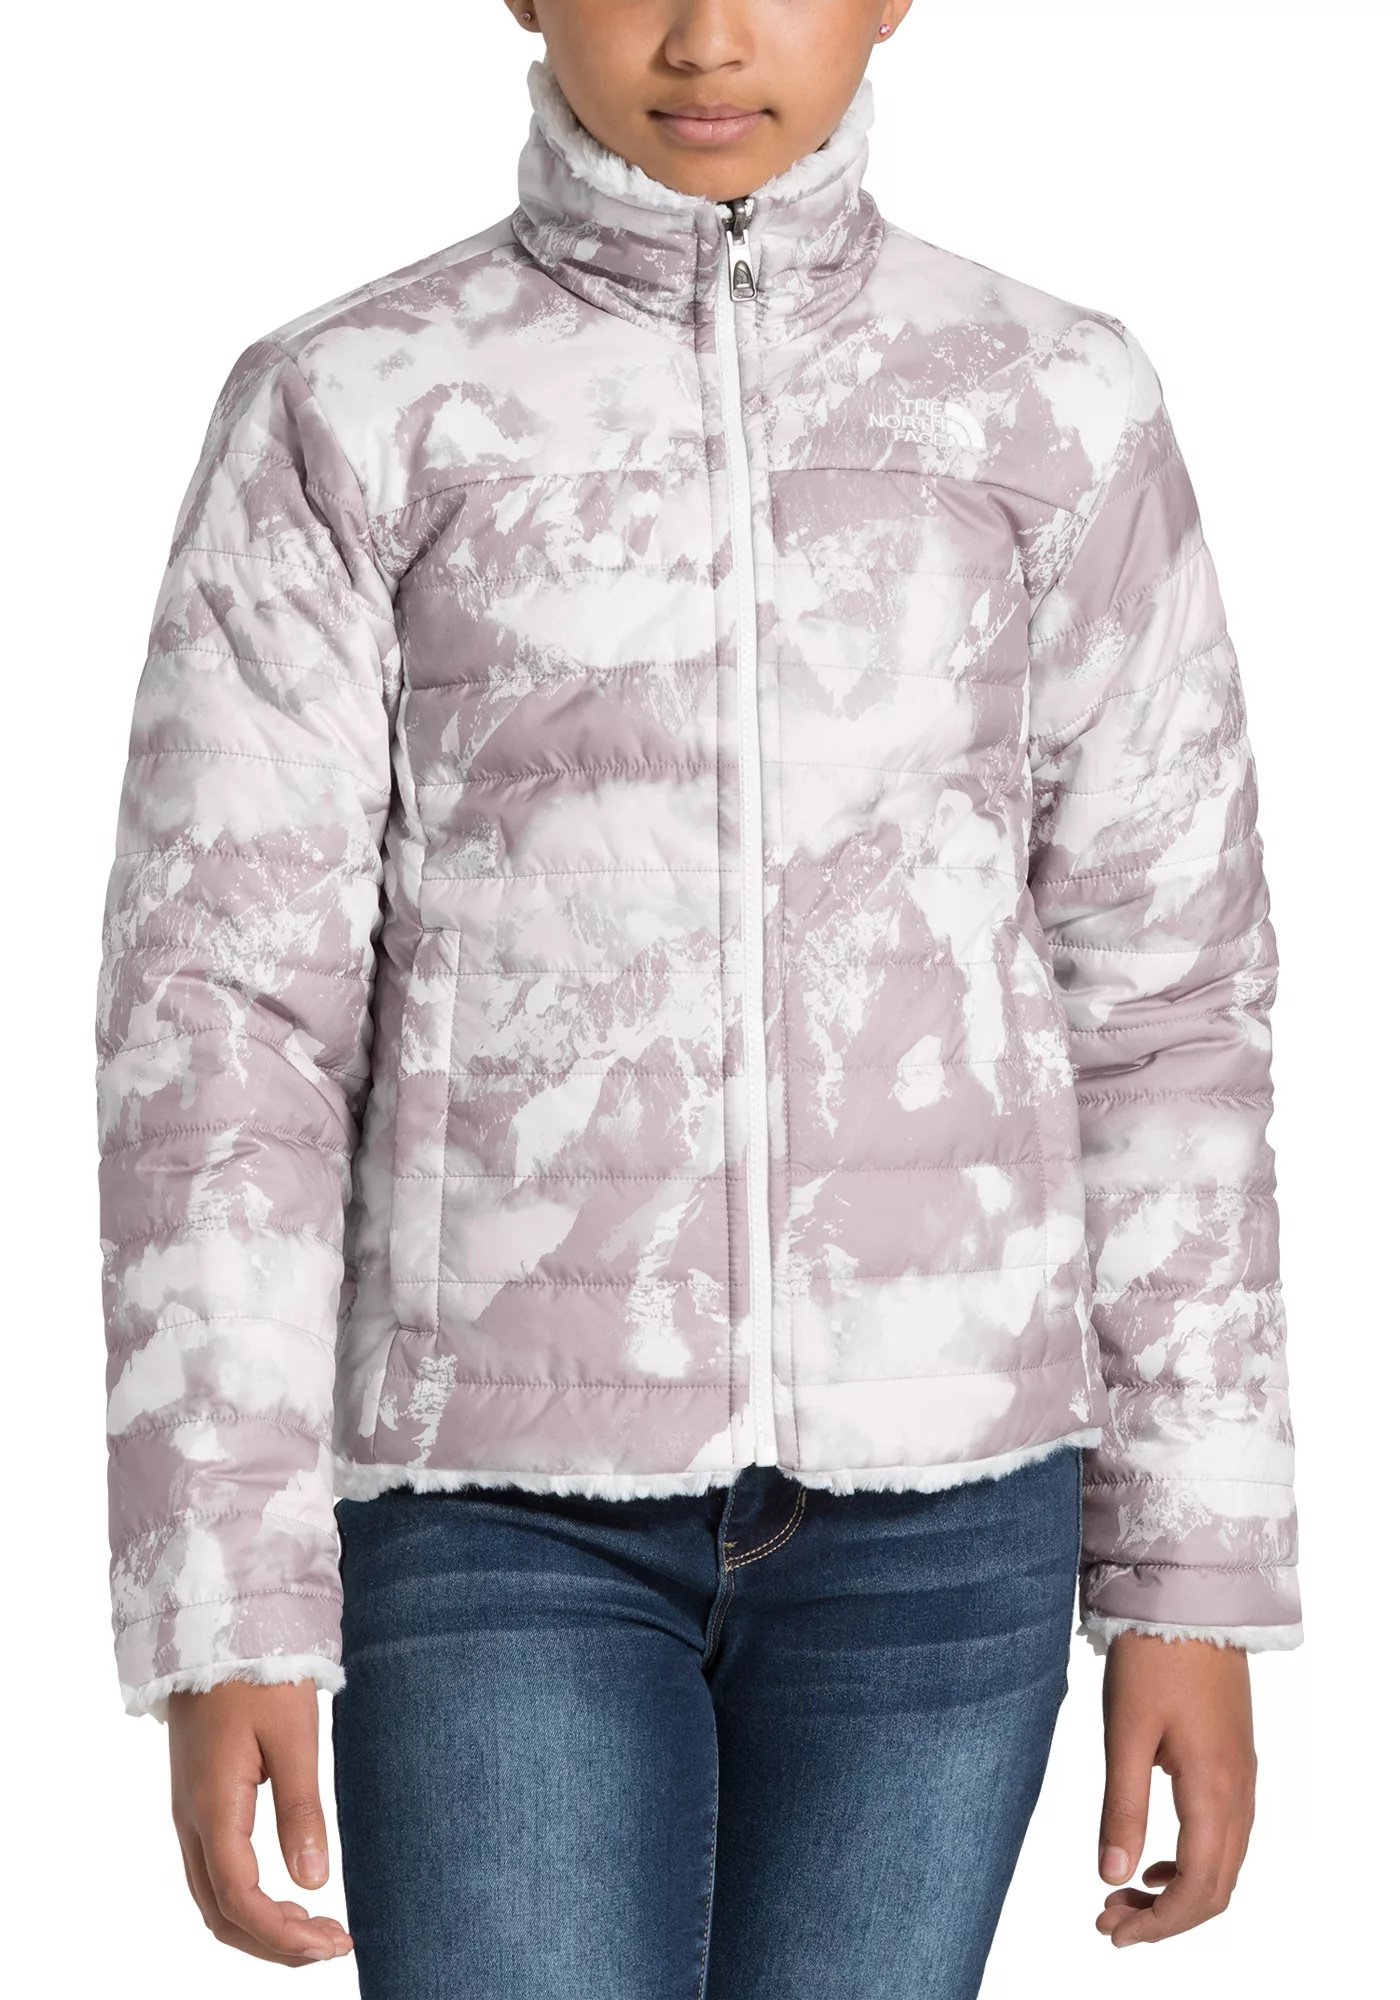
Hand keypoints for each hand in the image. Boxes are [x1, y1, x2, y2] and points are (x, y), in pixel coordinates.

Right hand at [169, 1679, 353, 1966]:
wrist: (214, 1624)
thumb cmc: (259, 1672)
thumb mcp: (293, 1736)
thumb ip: (301, 1810)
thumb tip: (313, 1883)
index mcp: (213, 1807)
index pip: (240, 1899)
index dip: (284, 1935)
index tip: (334, 1943)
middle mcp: (191, 1819)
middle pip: (221, 1911)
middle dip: (273, 1942)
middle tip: (333, 1944)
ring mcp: (189, 1811)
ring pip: (213, 1896)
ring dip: (260, 1925)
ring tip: (316, 1929)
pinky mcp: (198, 1799)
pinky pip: (213, 1870)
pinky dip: (247, 1899)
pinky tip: (285, 1893)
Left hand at [1097, 1632, 1255, 1947]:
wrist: (1190, 1597)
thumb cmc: (1151, 1659)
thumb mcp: (1125, 1734)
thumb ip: (1121, 1808)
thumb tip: (1111, 1878)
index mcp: (1214, 1790)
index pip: (1197, 1889)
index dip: (1157, 1925)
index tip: (1111, 1931)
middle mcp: (1239, 1790)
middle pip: (1216, 1887)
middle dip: (1166, 1919)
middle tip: (1110, 1922)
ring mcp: (1242, 1774)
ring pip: (1224, 1863)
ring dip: (1179, 1893)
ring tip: (1125, 1896)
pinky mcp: (1234, 1758)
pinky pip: (1226, 1834)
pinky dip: (1194, 1862)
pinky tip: (1156, 1859)